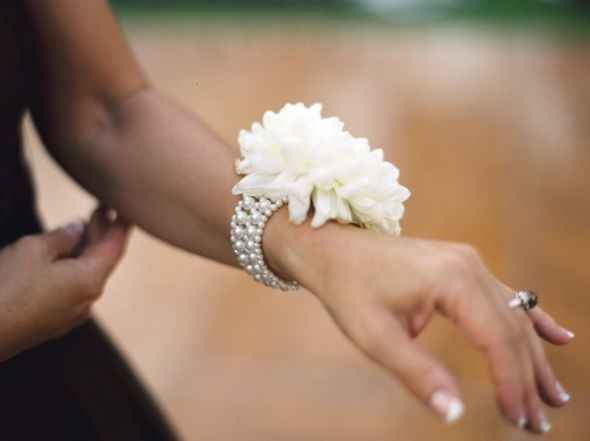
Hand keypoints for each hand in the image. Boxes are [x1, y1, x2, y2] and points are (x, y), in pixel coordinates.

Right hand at [0, 207, 128, 360]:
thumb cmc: (5, 288)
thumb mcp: (33, 250)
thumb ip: (61, 237)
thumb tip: (77, 228)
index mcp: (90, 280)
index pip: (115, 246)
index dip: (120, 224)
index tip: (122, 207)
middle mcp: (88, 300)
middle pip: (102, 261)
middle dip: (101, 235)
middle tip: (100, 210)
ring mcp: (71, 314)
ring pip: (87, 275)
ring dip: (86, 251)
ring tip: (82, 227)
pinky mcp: (53, 322)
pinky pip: (72, 289)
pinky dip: (73, 268)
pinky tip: (62, 256)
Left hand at [265, 210, 573, 433]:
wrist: (333, 249)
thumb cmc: (349, 290)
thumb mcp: (375, 337)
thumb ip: (416, 374)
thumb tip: (452, 413)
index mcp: (451, 281)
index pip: (497, 339)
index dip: (510, 383)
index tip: (517, 420)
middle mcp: (469, 266)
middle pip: (511, 329)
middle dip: (527, 377)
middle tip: (538, 423)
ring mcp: (468, 262)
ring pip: (513, 315)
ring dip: (533, 355)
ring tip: (553, 395)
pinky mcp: (462, 265)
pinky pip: (505, 295)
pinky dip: (531, 319)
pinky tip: (558, 336)